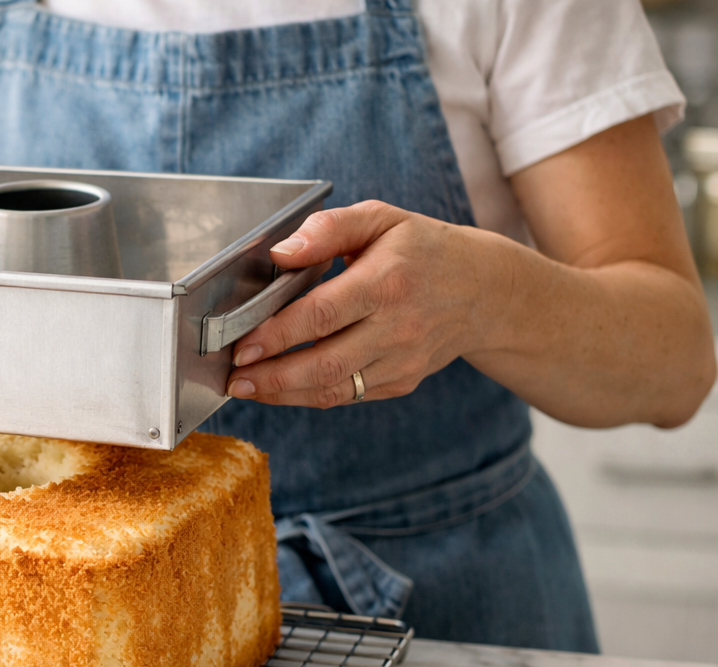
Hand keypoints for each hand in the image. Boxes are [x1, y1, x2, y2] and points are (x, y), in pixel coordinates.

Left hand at [226, 201, 507, 407]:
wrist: (484, 290)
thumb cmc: (421, 249)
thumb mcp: (380, 219)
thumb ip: (328, 229)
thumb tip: (281, 253)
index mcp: (388, 281)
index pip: (322, 315)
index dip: (277, 335)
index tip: (241, 345)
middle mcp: (398, 327)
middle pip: (326, 363)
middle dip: (273, 377)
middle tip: (233, 379)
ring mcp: (403, 360)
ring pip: (335, 389)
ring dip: (284, 394)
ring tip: (246, 388)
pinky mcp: (402, 381)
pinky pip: (349, 396)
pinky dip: (310, 396)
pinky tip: (280, 388)